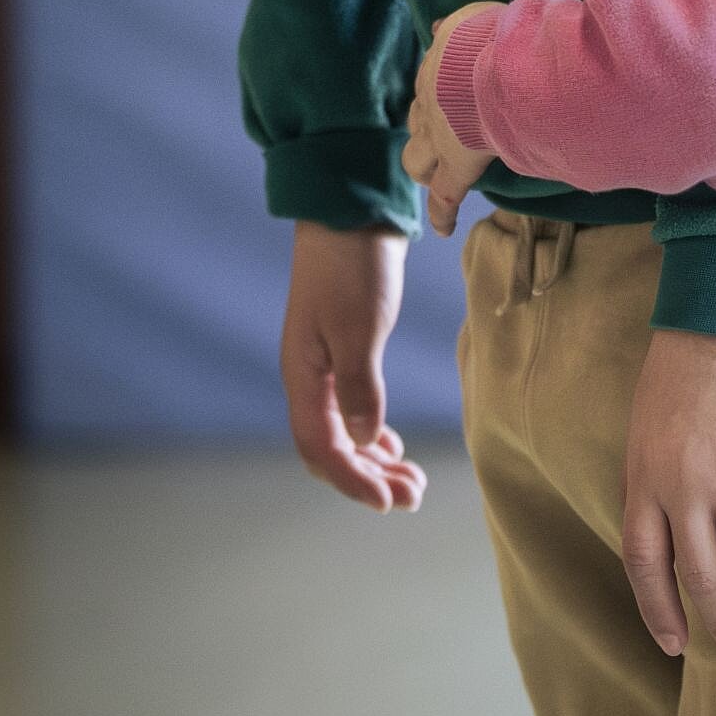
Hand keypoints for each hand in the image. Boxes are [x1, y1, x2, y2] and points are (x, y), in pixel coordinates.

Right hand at [280, 221, 425, 511]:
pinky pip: (351, 411)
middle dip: (368, 479)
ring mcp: (324, 367)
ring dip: (375, 461)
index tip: (389, 501)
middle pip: (331, 450)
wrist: (350, 213)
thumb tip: (365, 440)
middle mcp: (308, 379)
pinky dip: (372, 434)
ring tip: (412, 480)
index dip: (353, 482)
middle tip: (412, 496)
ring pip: (343, 434)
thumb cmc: (352, 268)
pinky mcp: (344, 353)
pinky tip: (393, 446)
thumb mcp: (359, 329)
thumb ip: (359, 389)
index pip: (321, 450)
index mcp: (303, 377)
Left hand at [403, 5, 501, 234]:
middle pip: (418, 119)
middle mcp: (431, 100)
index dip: (436, 93)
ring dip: (424, 165)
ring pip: (417, 158)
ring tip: (434, 175)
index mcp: (439, 64)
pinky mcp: (455, 165)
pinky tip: (443, 228)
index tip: (445, 97)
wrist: (499, 64)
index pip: (430, 81)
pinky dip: (442, 213)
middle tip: (439, 136)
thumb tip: (436, 24)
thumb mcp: (475, 17)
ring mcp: (440, 136)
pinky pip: (445, 196)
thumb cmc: (498, 36)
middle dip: (425, 127)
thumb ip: (457, 24)